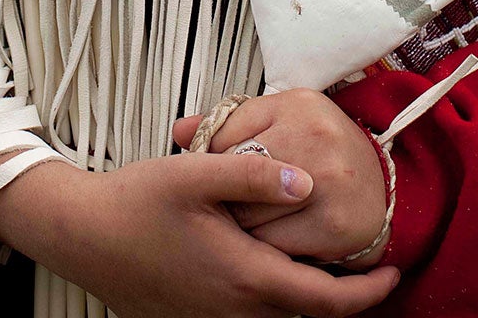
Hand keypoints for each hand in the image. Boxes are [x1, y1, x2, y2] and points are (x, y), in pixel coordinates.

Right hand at [0, 152, 397, 317]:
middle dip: (343, 292)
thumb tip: (307, 184)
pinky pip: (251, 313)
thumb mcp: (194, 174)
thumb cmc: (135, 203)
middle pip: (308, 313)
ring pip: (280, 315)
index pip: (328, 302)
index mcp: (246, 278)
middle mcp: (235, 311)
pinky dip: (274, 293)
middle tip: (366, 257)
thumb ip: (253, 175)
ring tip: (321, 253)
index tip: (396, 270)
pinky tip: (268, 257)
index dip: (369, 291)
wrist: (81, 235)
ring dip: (306, 291)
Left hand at [173, 89, 388, 265]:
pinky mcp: (334, 226)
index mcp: (297, 105)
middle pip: (233, 178)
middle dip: (225, 197)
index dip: (214, 164)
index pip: (222, 137)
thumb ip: (228, 125)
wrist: (385, 189)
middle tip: (230, 206)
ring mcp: (327, 182)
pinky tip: (272, 239)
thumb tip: (178, 132)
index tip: (220, 177)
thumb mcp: (279, 121)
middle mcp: (316, 137)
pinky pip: (272, 246)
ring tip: (250, 222)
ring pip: (248, 215)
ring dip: (241, 226)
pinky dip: (264, 249)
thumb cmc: (321, 152)